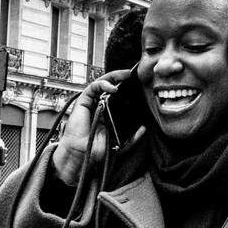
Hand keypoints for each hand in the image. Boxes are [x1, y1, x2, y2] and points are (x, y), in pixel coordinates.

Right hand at [50, 68, 131, 186]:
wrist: (83, 154)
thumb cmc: (97, 150)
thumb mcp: (120, 143)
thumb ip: (132, 137)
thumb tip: (144, 128)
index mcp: (108, 114)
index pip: (117, 97)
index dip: (126, 90)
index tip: (137, 86)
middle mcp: (99, 106)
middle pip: (110, 87)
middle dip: (120, 78)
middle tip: (130, 74)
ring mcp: (91, 103)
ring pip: (102, 83)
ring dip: (113, 76)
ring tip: (124, 75)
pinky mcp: (83, 101)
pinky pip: (93, 87)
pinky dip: (103, 84)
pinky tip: (112, 87)